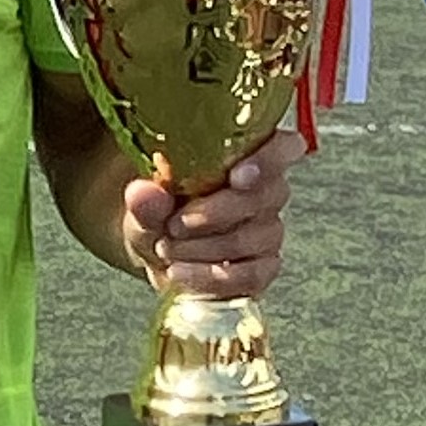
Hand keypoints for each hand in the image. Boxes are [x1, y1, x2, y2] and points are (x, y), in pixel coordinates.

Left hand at [119, 131, 302, 299]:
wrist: (158, 251)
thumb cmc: (162, 211)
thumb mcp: (146, 203)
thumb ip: (146, 199)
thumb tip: (142, 192)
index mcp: (248, 157)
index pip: (283, 147)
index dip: (268, 160)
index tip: (237, 177)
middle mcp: (267, 191)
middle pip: (262, 197)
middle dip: (212, 215)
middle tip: (172, 226)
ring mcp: (269, 231)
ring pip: (249, 238)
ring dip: (202, 247)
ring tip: (165, 248)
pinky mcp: (263, 268)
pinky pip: (249, 275)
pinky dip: (209, 277)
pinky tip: (179, 272)